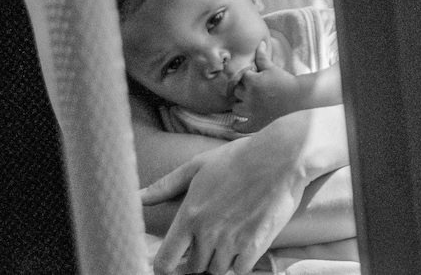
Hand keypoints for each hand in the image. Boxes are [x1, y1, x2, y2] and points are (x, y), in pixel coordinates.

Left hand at [141, 132, 307, 274]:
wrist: (282, 157)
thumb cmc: (239, 158)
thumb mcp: (198, 166)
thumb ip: (165, 186)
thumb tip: (138, 197)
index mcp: (190, 215)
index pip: (165, 261)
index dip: (165, 268)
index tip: (173, 263)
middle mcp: (208, 233)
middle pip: (194, 268)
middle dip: (198, 259)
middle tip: (209, 241)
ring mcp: (232, 241)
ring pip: (217, 270)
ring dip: (220, 260)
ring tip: (229, 238)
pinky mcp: (255, 246)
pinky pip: (241, 269)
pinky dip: (241, 261)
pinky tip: (245, 242)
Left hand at [232, 39, 302, 132]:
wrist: (297, 95)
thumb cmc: (284, 80)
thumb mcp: (272, 67)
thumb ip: (262, 56)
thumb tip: (259, 43)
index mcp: (252, 82)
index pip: (240, 77)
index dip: (246, 76)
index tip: (252, 75)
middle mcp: (249, 97)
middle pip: (237, 92)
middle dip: (242, 89)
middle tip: (251, 88)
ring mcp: (252, 111)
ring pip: (236, 107)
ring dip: (239, 104)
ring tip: (244, 101)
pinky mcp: (257, 122)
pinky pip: (242, 127)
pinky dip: (237, 126)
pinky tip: (235, 123)